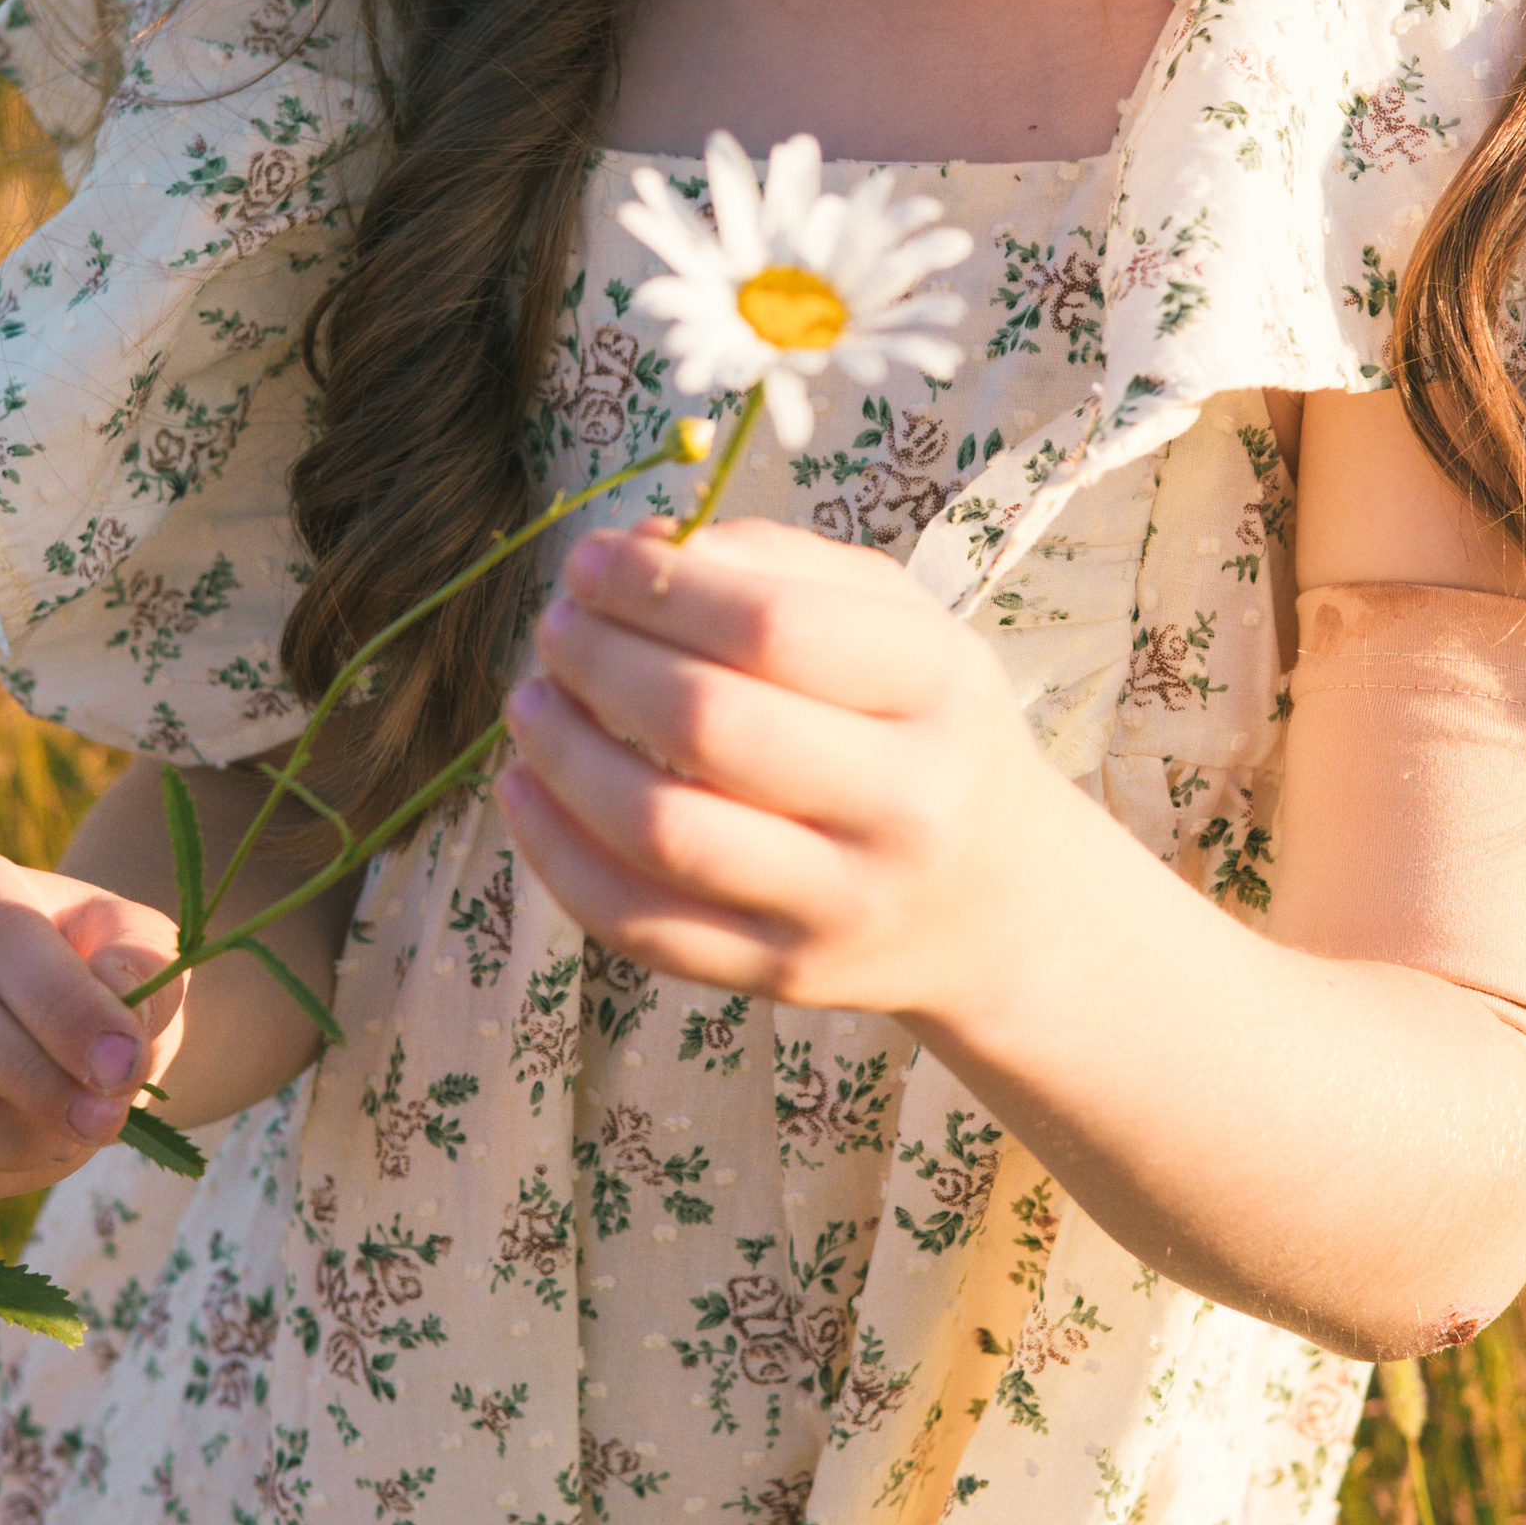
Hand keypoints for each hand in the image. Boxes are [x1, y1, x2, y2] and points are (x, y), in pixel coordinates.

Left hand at [494, 518, 1059, 1016]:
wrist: (1001, 903)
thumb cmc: (925, 729)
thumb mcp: (898, 624)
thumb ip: (778, 565)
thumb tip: (642, 548)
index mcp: (940, 689)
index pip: (774, 627)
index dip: (657, 588)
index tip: (591, 561)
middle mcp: (904, 805)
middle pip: (708, 725)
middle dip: (599, 662)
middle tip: (555, 627)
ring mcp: (841, 904)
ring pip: (662, 831)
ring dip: (563, 754)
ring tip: (530, 701)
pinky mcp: (781, 975)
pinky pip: (639, 923)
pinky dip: (556, 853)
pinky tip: (525, 788)